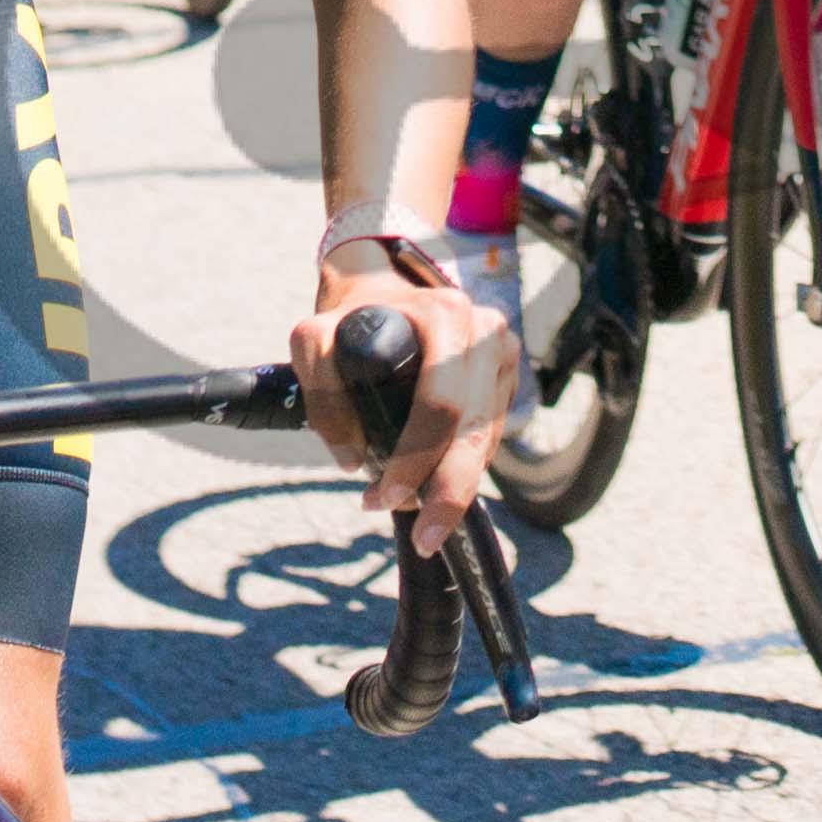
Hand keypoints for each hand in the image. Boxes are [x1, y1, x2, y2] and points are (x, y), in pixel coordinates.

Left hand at [315, 254, 522, 550]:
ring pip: (487, 439)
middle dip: (448, 494)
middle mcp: (486, 333)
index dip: (414, 458)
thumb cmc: (350, 313)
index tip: (382, 496)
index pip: (440, 405)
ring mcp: (503, 353)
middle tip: (423, 539)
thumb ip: (322, 395)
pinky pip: (490, 433)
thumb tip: (354, 460)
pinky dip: (465, 466)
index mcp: (447, 317)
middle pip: (474, 431)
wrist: (384, 282)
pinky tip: (434, 485)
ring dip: (454, 487)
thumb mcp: (314, 337)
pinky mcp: (506, 374)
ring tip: (415, 516)